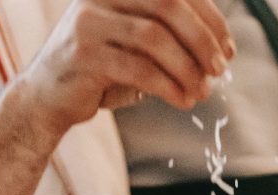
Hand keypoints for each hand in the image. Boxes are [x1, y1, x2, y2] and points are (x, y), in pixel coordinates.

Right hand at [17, 0, 234, 133]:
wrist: (48, 98)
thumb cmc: (103, 71)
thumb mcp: (138, 45)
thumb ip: (169, 35)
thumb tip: (222, 47)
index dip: (210, 18)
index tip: (228, 50)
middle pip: (168, 5)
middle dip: (202, 40)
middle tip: (219, 70)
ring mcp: (88, 22)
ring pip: (155, 38)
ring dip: (188, 68)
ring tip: (202, 91)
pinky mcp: (84, 55)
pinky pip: (139, 69)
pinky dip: (169, 87)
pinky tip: (184, 101)